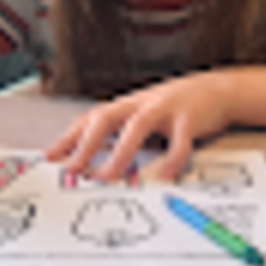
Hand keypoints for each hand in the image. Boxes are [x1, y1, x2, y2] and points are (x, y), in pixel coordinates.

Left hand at [45, 73, 231, 180]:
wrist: (215, 89)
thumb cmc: (173, 105)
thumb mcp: (143, 112)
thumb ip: (121, 130)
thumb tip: (92, 154)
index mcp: (128, 105)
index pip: (91, 118)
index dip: (69, 136)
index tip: (50, 157)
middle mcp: (142, 104)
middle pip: (107, 116)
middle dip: (87, 143)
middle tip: (72, 168)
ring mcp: (165, 109)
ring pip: (137, 125)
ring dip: (121, 151)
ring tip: (108, 175)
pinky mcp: (189, 118)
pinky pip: (180, 139)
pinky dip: (172, 157)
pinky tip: (166, 174)